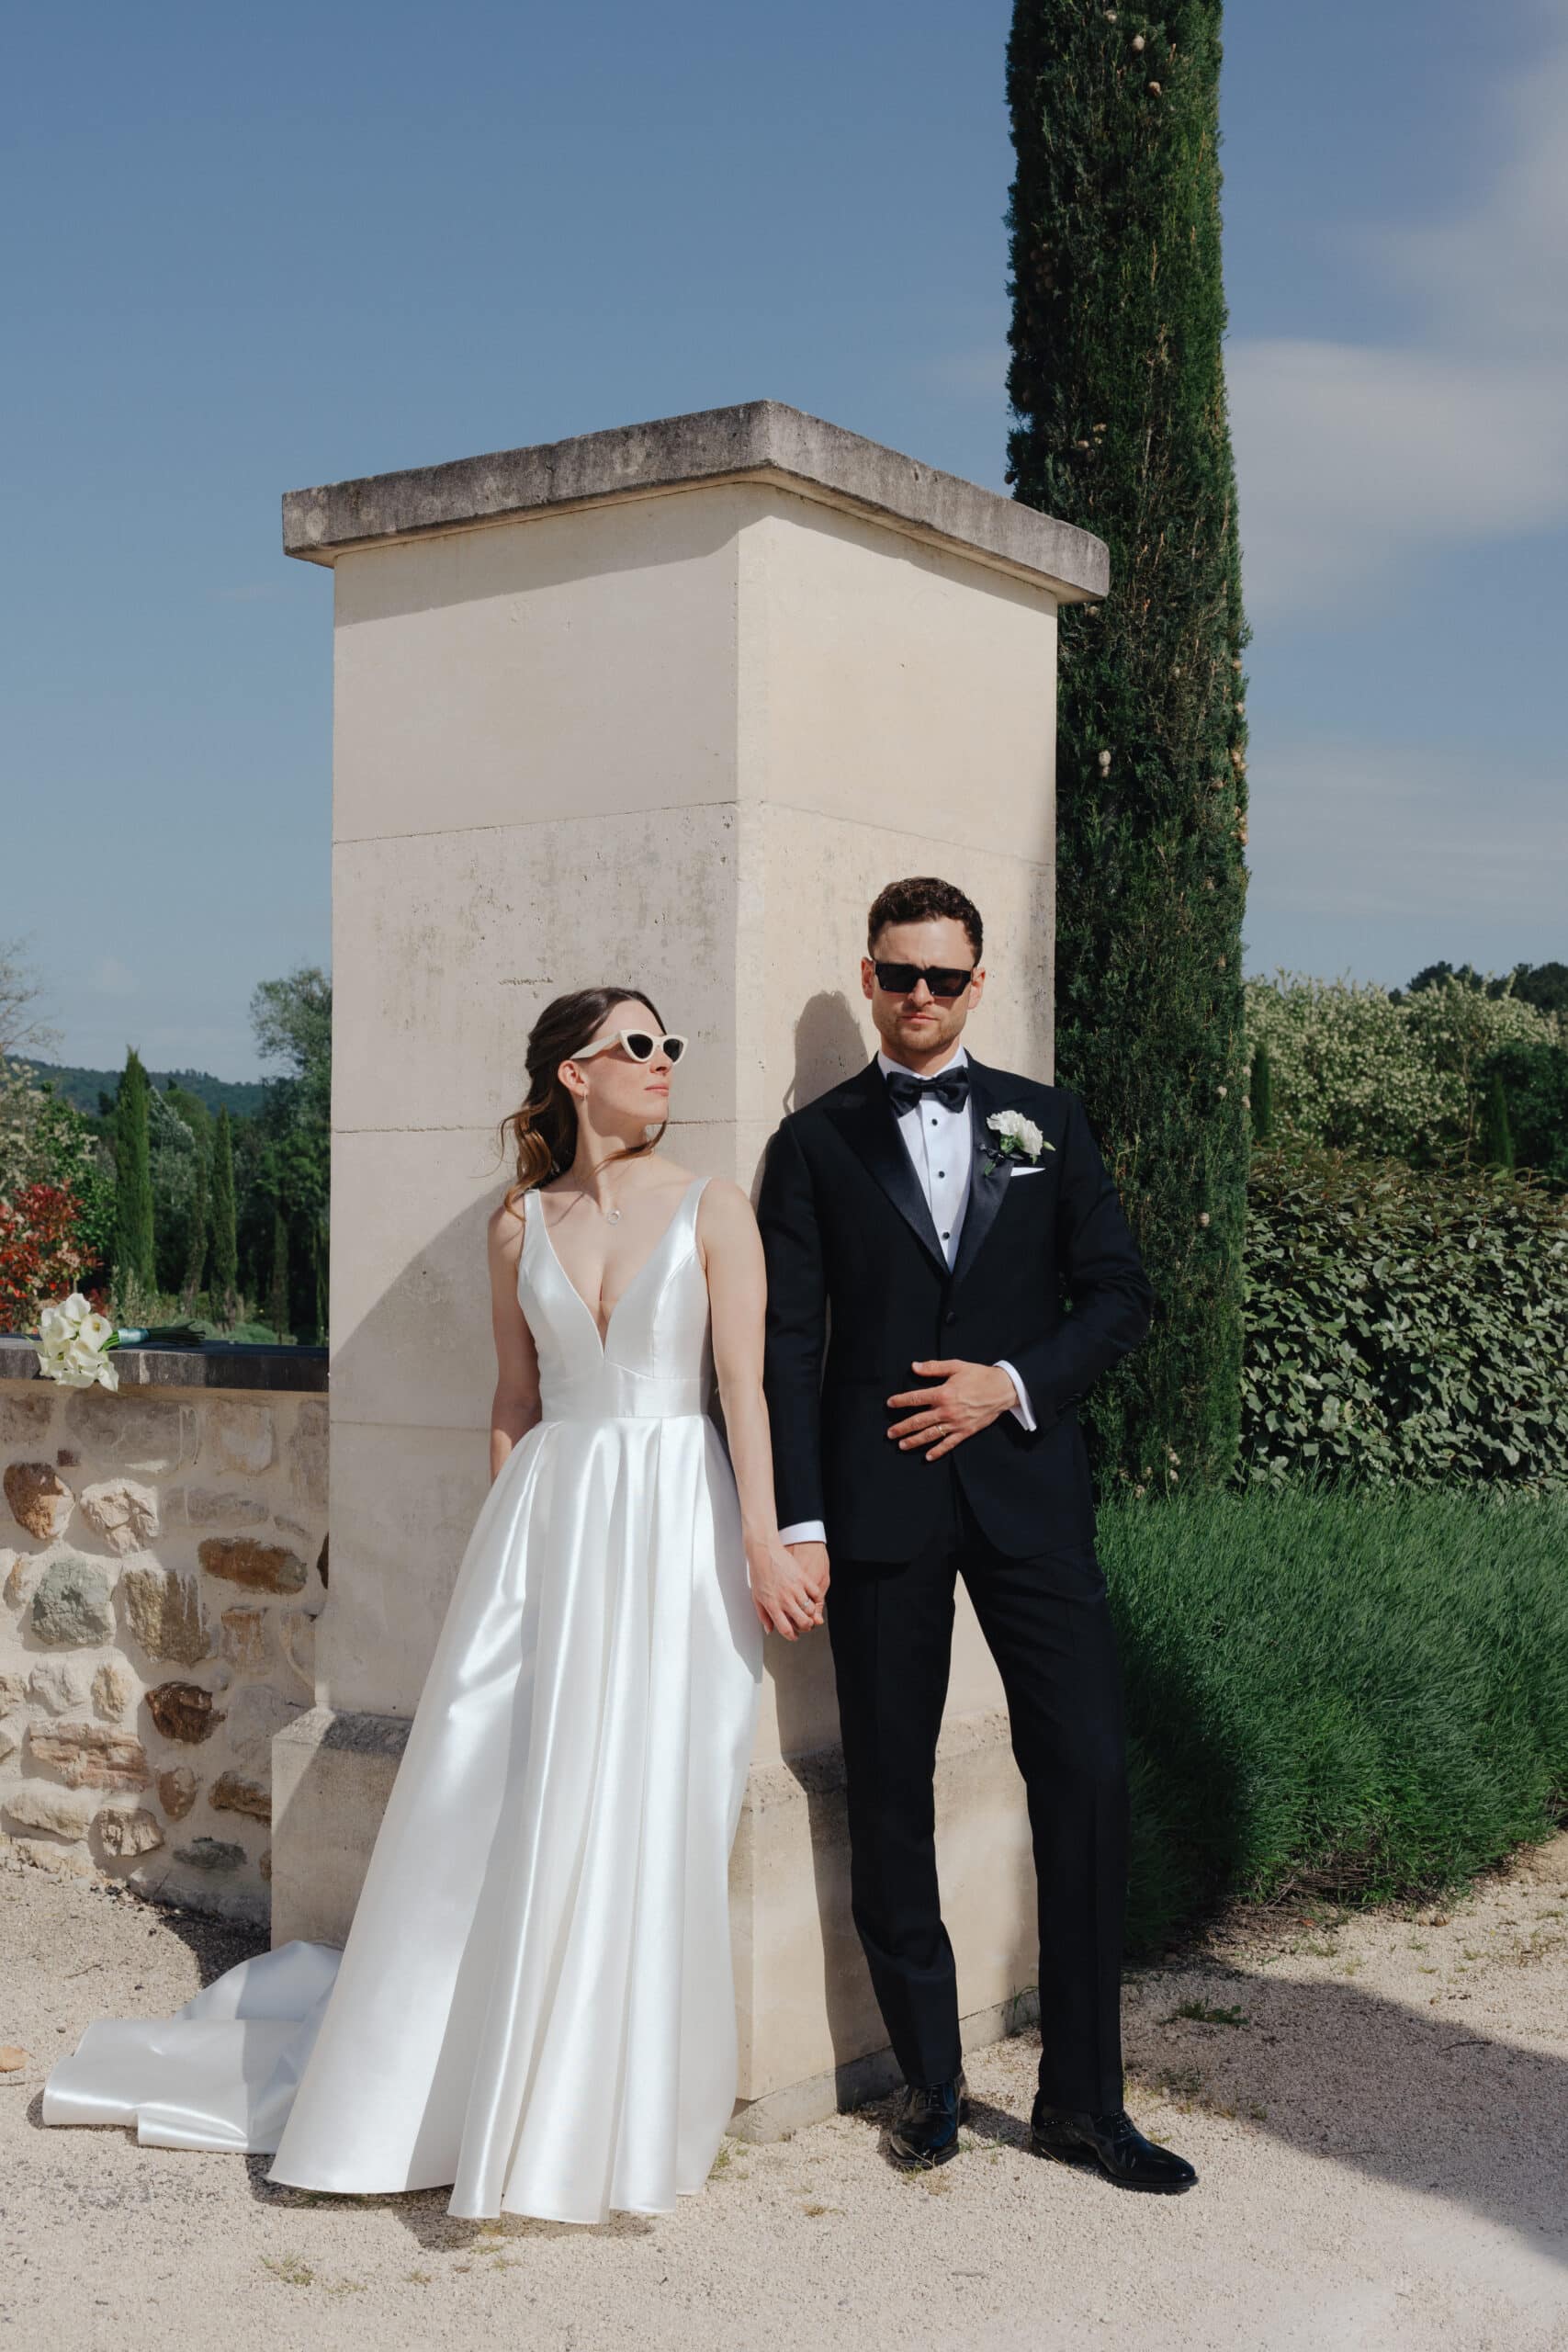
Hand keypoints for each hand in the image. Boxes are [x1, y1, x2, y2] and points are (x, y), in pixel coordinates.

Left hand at [748, 1534, 826, 1639]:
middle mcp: (784, 1599)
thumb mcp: (756, 1598)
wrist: (763, 1553)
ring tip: (808, 1611)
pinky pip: (816, 1594)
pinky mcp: (803, 1578)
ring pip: (811, 1610)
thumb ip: (763, 1616)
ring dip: (811, 1614)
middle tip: (805, 1624)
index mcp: (772, 1606)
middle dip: (806, 1627)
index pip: (786, 1629)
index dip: (792, 1636)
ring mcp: (795, 1589)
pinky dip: (817, 1599)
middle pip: (802, 1622)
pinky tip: (813, 1599)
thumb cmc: (759, 1574)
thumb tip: (769, 1630)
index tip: (795, 1636)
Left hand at [886, 1359, 1016, 1458]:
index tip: (890, 1404)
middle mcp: (947, 1410)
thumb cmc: (979, 1376)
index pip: (916, 1398)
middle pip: (919, 1421)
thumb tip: (914, 1366)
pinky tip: (927, 1457)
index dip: (901, 1401)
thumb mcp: (956, 1366)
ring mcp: (956, 1423)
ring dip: (914, 1441)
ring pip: (930, 1435)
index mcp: (943, 1393)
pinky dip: (938, 1451)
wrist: (1002, 1389)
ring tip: (901, 1445)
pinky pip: (949, 1444)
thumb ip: (934, 1368)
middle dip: (902, 1427)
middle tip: (889, 1433)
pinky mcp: (965, 1431)